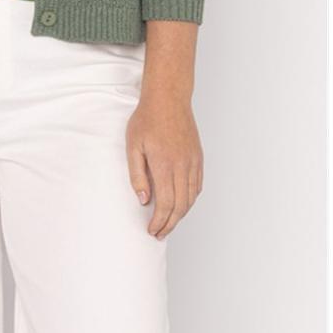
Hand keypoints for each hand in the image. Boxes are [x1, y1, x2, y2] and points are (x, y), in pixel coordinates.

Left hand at [126, 94, 202, 239]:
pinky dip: (190, 199)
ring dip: (181, 214)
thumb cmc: (147, 119)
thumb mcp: (133, 146)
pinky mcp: (198, 157)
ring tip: (169, 222)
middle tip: (160, 233)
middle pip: (180, 206)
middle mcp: (182, 166)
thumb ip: (137, 175)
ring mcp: (193, 162)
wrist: (168, 99)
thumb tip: (144, 200)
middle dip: (170, 223)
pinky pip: (197, 185)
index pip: (165, 204)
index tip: (152, 230)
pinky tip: (181, 203)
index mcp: (164, 165)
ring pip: (191, 198)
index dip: (160, 221)